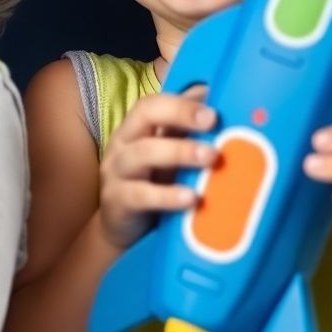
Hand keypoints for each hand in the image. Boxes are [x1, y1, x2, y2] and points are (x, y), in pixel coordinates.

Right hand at [97, 91, 217, 249]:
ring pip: (143, 153)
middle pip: (144, 115)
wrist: (122, 232)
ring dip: (180, 152)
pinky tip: (191, 198)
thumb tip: (215, 99)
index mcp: (136, 130)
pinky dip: (167, 195)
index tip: (213, 110)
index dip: (182, 102)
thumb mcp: (167, 158)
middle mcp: (123, 144)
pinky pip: (140, 195)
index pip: (152, 103)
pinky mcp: (117, 202)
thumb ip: (185, 132)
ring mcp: (116, 172)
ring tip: (211, 157)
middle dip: (180, 113)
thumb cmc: (151, 187)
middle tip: (213, 121)